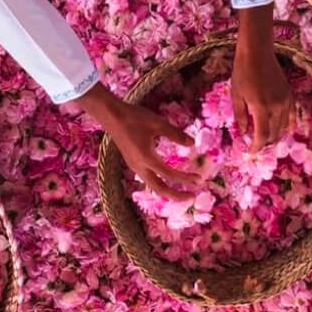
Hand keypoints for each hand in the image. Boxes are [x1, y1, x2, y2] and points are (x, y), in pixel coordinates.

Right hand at [77, 84, 200, 200]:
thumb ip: (176, 135)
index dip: (186, 178)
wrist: (111, 115)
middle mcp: (140, 167)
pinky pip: (147, 178)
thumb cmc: (135, 117)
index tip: (199, 179)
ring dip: (168, 190)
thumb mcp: (158, 124)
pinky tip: (166, 176)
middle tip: (192, 196)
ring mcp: (134, 166)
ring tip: (181, 190)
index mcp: (147, 158)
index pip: (170, 174)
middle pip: (160, 189)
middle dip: (176, 195)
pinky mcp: (132, 162)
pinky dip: (159, 182)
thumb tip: (193, 144)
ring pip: (152, 185)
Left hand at [232, 4, 294, 152]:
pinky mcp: (290, 95)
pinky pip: (291, 116)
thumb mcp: (236, 95)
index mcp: (261, 108)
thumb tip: (244, 133)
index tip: (250, 152)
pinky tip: (282, 130)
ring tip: (266, 139)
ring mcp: (285, 101)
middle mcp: (277, 107)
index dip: (257, 147)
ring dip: (275, 135)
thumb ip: (240, 117)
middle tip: (256, 145)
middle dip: (265, 143)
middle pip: (274, 134)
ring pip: (283, 128)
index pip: (262, 136)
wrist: (257, 52)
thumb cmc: (242, 72)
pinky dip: (286, 125)